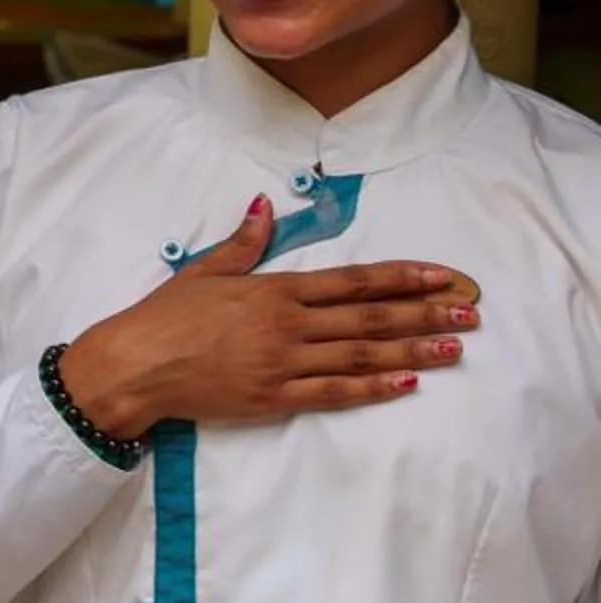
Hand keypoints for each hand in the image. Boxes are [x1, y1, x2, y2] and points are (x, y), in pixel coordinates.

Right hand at [60, 194, 478, 437]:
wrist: (133, 366)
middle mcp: (287, 324)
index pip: (351, 281)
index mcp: (273, 290)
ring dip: (413, 350)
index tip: (440, 274)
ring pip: (362, 355)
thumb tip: (264, 205)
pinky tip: (406, 382)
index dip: (400, 277)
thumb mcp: (201, 271)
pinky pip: (335, 392)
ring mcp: (284, 363)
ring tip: (454, 346)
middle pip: (369, 318)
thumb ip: (242, 242)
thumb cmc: (163, 317)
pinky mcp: (275, 398)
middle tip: (469, 312)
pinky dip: (373, 387)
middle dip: (424, 313)